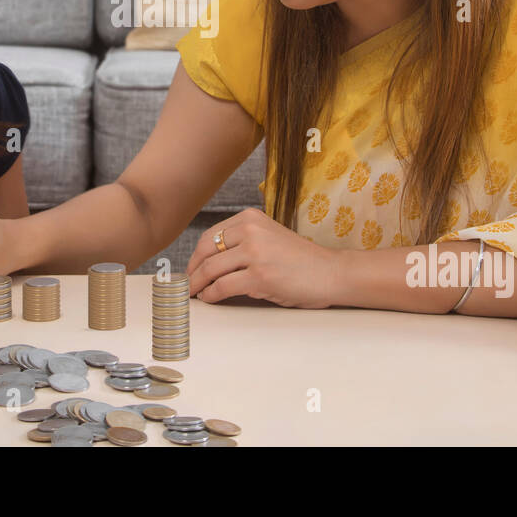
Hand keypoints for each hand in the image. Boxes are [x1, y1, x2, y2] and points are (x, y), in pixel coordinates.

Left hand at [185, 208, 338, 308]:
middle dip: (192, 270)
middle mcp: (251, 230)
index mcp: (251, 218)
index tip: (190, 268)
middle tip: (186, 284)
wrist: (331, 273)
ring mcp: (255, 252)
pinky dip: (211, 295)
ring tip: (194, 294)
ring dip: (198, 284)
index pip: (210, 236)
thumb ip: (243, 242)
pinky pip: (223, 286)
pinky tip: (210, 298)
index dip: (196, 255)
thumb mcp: (269, 238)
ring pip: (211, 269)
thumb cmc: (301, 261)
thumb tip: (210, 261)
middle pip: (206, 250)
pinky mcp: (259, 276)